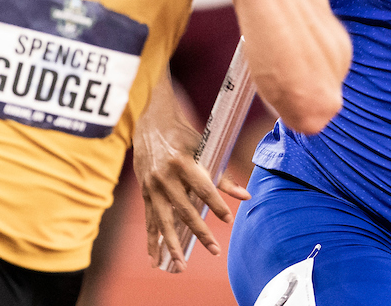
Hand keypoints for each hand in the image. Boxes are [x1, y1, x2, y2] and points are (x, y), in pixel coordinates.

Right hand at [133, 102, 250, 270]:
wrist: (151, 124)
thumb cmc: (184, 135)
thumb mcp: (204, 148)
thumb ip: (223, 174)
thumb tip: (245, 196)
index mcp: (182, 162)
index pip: (203, 188)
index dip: (216, 204)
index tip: (229, 219)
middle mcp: (165, 176)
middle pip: (184, 210)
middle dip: (200, 232)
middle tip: (215, 250)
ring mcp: (152, 187)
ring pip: (164, 221)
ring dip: (172, 245)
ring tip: (180, 266)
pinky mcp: (145, 193)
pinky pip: (149, 221)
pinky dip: (153, 241)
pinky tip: (156, 259)